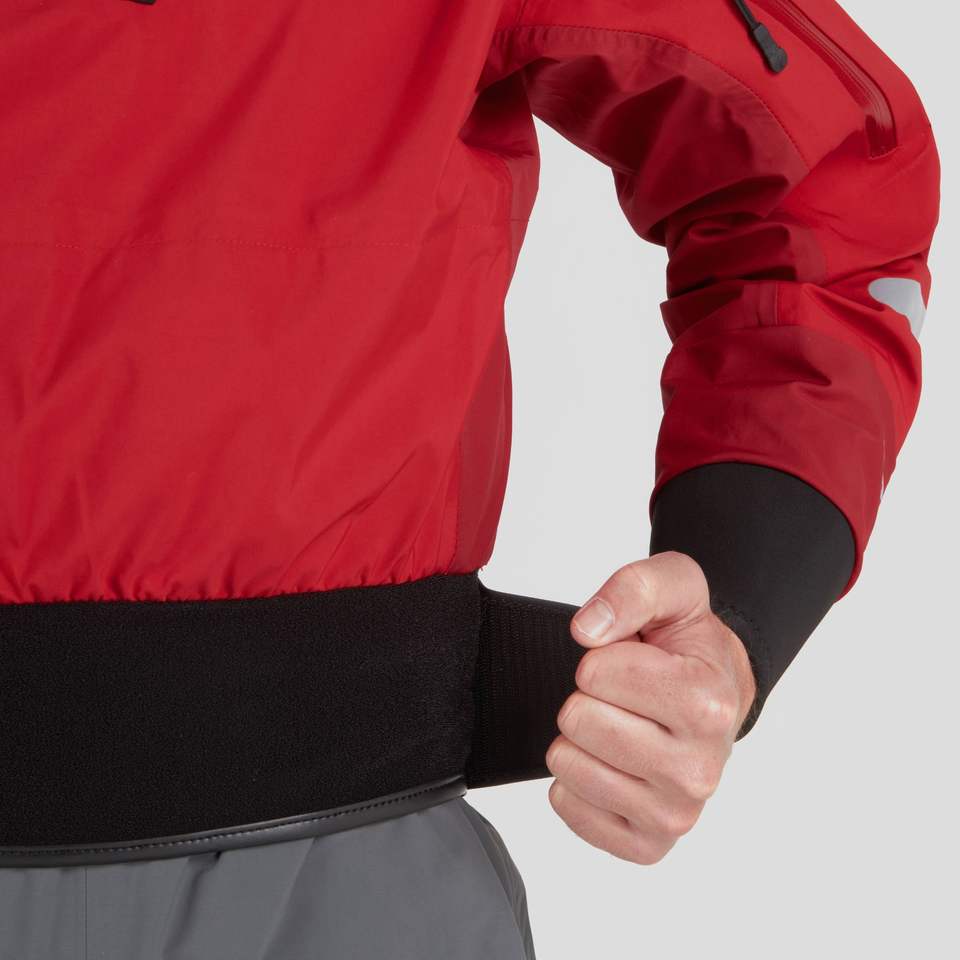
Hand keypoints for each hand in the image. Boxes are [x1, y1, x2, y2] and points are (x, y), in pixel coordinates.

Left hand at [545, 551, 756, 864]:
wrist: (717, 692)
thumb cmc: (688, 641)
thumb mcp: (672, 585)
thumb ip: (631, 589)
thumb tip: (587, 630)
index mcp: (709, 704)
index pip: (596, 673)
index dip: (601, 657)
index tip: (632, 659)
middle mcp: (699, 770)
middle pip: (579, 720)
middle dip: (589, 697)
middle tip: (624, 696)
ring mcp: (674, 815)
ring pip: (568, 766)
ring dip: (581, 737)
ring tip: (620, 724)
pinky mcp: (646, 843)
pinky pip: (567, 807)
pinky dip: (575, 779)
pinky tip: (610, 761)